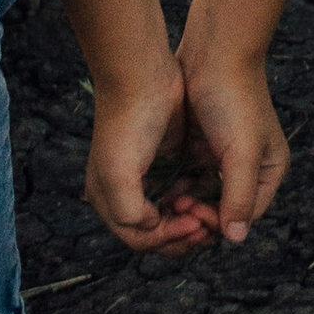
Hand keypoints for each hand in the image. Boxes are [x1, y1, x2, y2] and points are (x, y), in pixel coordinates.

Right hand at [83, 56, 220, 257]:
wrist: (142, 73)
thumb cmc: (129, 123)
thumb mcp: (119, 175)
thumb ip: (130, 213)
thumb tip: (152, 227)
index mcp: (106, 199)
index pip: (139, 239)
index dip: (168, 239)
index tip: (194, 224)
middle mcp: (122, 192)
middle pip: (155, 232)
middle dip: (181, 233)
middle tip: (206, 225)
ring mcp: (145, 174)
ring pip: (170, 213)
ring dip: (189, 218)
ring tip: (208, 210)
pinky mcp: (165, 158)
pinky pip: (181, 189)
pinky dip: (193, 197)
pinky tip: (206, 192)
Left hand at [175, 47, 291, 247]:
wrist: (214, 50)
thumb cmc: (234, 98)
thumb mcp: (241, 152)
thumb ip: (239, 196)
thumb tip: (235, 239)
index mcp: (269, 171)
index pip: (244, 216)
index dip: (218, 223)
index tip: (192, 215)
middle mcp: (250, 168)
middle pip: (224, 210)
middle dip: (200, 215)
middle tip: (175, 210)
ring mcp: (224, 157)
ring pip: (204, 197)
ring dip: (187, 204)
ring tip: (168, 200)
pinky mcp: (202, 146)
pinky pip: (190, 180)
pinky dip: (179, 188)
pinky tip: (163, 190)